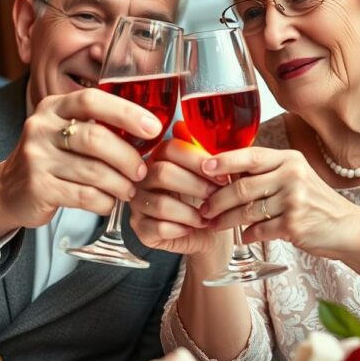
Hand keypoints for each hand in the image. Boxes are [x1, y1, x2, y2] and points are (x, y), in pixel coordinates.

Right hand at [0, 88, 163, 235]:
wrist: (8, 190)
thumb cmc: (51, 159)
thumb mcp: (66, 132)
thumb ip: (98, 126)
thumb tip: (149, 131)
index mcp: (53, 107)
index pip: (92, 100)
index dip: (126, 112)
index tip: (154, 128)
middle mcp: (41, 128)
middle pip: (95, 138)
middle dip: (127, 157)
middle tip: (142, 171)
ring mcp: (36, 158)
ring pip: (93, 171)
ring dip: (119, 184)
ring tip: (129, 190)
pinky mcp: (37, 188)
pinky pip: (84, 196)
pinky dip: (104, 201)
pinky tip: (109, 202)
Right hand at [128, 138, 223, 255]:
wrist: (209, 233)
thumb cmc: (207, 200)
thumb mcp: (210, 174)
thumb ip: (203, 152)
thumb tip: (183, 126)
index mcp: (159, 158)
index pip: (170, 148)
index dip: (197, 160)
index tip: (221, 175)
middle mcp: (143, 178)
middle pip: (163, 173)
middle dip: (196, 185)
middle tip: (216, 195)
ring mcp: (138, 203)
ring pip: (161, 204)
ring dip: (191, 212)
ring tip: (207, 217)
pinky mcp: (140, 229)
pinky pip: (158, 228)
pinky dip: (181, 229)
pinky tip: (193, 228)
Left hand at [199, 147, 357, 258]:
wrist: (347, 227)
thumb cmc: (314, 201)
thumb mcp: (295, 175)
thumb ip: (266, 172)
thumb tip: (223, 172)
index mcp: (289, 159)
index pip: (250, 156)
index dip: (223, 161)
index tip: (202, 167)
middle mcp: (292, 176)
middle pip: (242, 187)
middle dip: (217, 200)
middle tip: (203, 209)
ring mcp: (294, 201)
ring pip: (247, 211)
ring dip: (226, 221)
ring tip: (214, 225)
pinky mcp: (295, 225)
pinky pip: (260, 230)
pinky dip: (248, 235)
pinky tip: (244, 236)